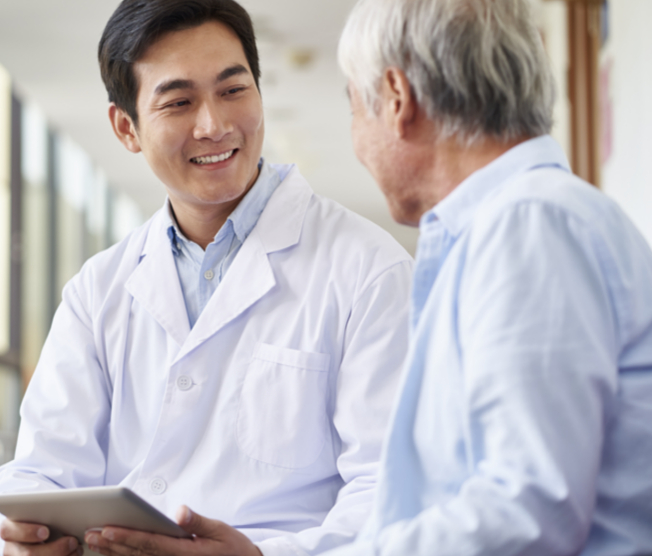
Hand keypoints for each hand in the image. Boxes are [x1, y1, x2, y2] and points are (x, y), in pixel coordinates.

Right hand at [0, 519, 81, 555]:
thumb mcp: (43, 513)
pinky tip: (73, 554)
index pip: (9, 530)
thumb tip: (64, 509)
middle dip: (54, 549)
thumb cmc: (46, 519)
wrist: (48, 533)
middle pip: (27, 554)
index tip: (46, 532)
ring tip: (76, 549)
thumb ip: (46, 512)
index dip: (27, 532)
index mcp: (11, 528)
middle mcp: (11, 548)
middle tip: (72, 542)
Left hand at [84, 506, 261, 555]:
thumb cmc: (233, 548)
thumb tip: (179, 512)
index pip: (151, 543)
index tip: (108, 529)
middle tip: (89, 534)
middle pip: (138, 554)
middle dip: (112, 544)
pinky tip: (113, 555)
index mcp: (185, 553)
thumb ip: (198, 522)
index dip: (128, 537)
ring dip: (114, 554)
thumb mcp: (221, 530)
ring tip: (94, 543)